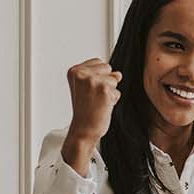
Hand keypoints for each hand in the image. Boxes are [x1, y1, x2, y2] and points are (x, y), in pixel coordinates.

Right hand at [63, 58, 122, 175]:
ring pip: (114, 79)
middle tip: (93, 97)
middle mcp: (81, 74)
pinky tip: (102, 107)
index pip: (98, 63)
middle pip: (107, 67)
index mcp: (74, 71)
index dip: (98, 78)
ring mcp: (93, 81)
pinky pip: (117, 91)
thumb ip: (102, 76)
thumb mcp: (89, 88)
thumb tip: (118, 74)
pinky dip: (113, 100)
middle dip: (105, 82)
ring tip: (97, 102)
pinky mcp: (104, 89)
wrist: (83, 130)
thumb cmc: (85, 111)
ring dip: (109, 92)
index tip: (88, 91)